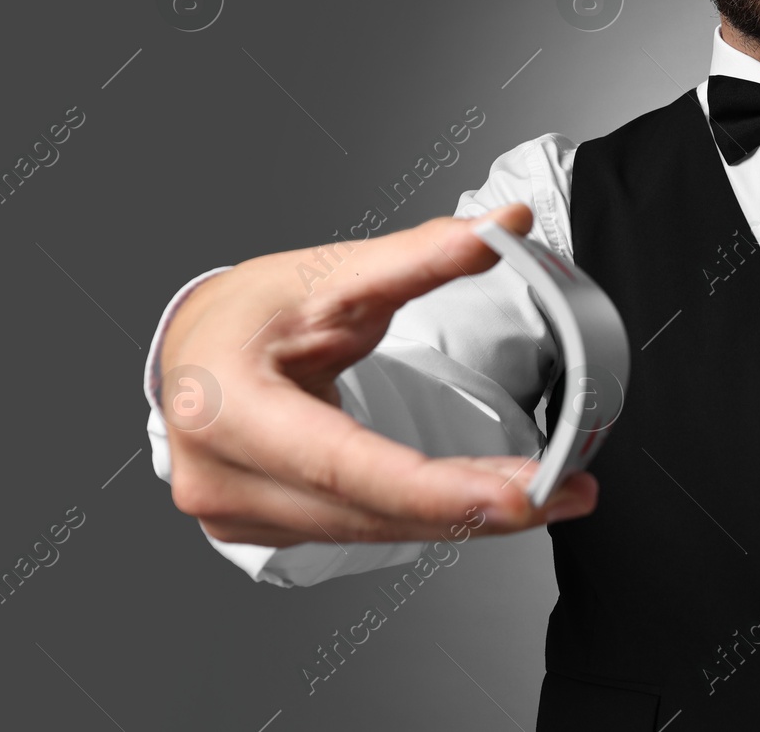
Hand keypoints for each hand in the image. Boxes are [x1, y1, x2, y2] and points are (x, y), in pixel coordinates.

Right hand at [158, 203, 596, 547]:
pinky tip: (481, 502)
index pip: (346, 465)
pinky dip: (425, 518)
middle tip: (563, 493)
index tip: (519, 494)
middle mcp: (222, 476)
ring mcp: (236, 514)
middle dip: (476, 508)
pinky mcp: (261, 530)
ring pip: (372, 533)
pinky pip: (359, 533)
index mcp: (228, 407)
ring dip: (462, 519)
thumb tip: (504, 226)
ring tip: (546, 495)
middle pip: (370, 511)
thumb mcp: (335, 273)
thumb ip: (423, 256)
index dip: (437, 489)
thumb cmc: (251, 311)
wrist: (196, 347)